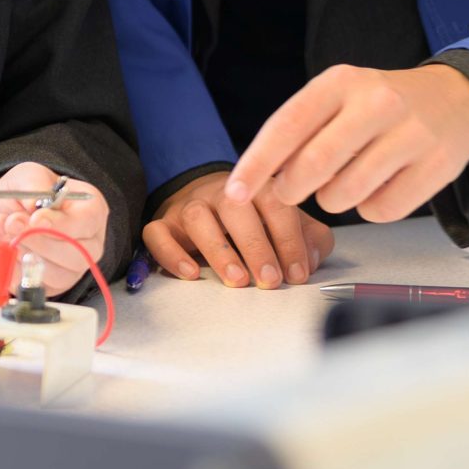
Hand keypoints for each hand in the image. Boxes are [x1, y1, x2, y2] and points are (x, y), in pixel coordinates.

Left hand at [0, 162, 108, 296]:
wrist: (5, 215)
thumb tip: (35, 204)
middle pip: (76, 254)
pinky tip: (3, 250)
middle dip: (37, 240)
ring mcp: (72, 267)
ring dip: (22, 253)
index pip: (87, 222)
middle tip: (11, 223)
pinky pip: (36, 285)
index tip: (34, 218)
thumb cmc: (27, 194)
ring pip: (56, 274)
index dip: (60, 224)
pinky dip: (13, 269)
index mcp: (91, 210)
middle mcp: (88, 242)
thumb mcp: (28, 175)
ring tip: (2, 232)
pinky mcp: (53, 285)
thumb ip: (34, 184)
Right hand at [141, 169, 334, 289]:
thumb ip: (309, 239)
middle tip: (270, 280)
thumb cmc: (256, 218)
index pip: (275, 204)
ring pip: (197, 218)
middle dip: (256, 247)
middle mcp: (221, 192)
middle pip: (236, 209)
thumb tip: (310, 260)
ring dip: (218, 250)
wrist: (209, 198)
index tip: (297, 273)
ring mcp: (190, 205)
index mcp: (257, 187)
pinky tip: (190, 274)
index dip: (289, 239)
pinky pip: (157, 233)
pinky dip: (171, 254)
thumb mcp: (289, 223)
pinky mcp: (164, 223)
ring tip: (236, 279)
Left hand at [228, 63, 468, 224]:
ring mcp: (411, 134)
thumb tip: (259, 178)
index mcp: (342, 81)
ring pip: (345, 195)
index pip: (287, 125)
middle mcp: (377, 103)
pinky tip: (381, 185)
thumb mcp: (338, 98)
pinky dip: (371, 208)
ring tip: (346, 180)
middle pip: (314, 166)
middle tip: (291, 192)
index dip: (256, 164)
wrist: (456, 100)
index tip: (234, 193)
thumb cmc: (379, 105)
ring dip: (333, 200)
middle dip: (292, 189)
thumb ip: (299, 131)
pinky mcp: (437, 166)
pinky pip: (381, 210)